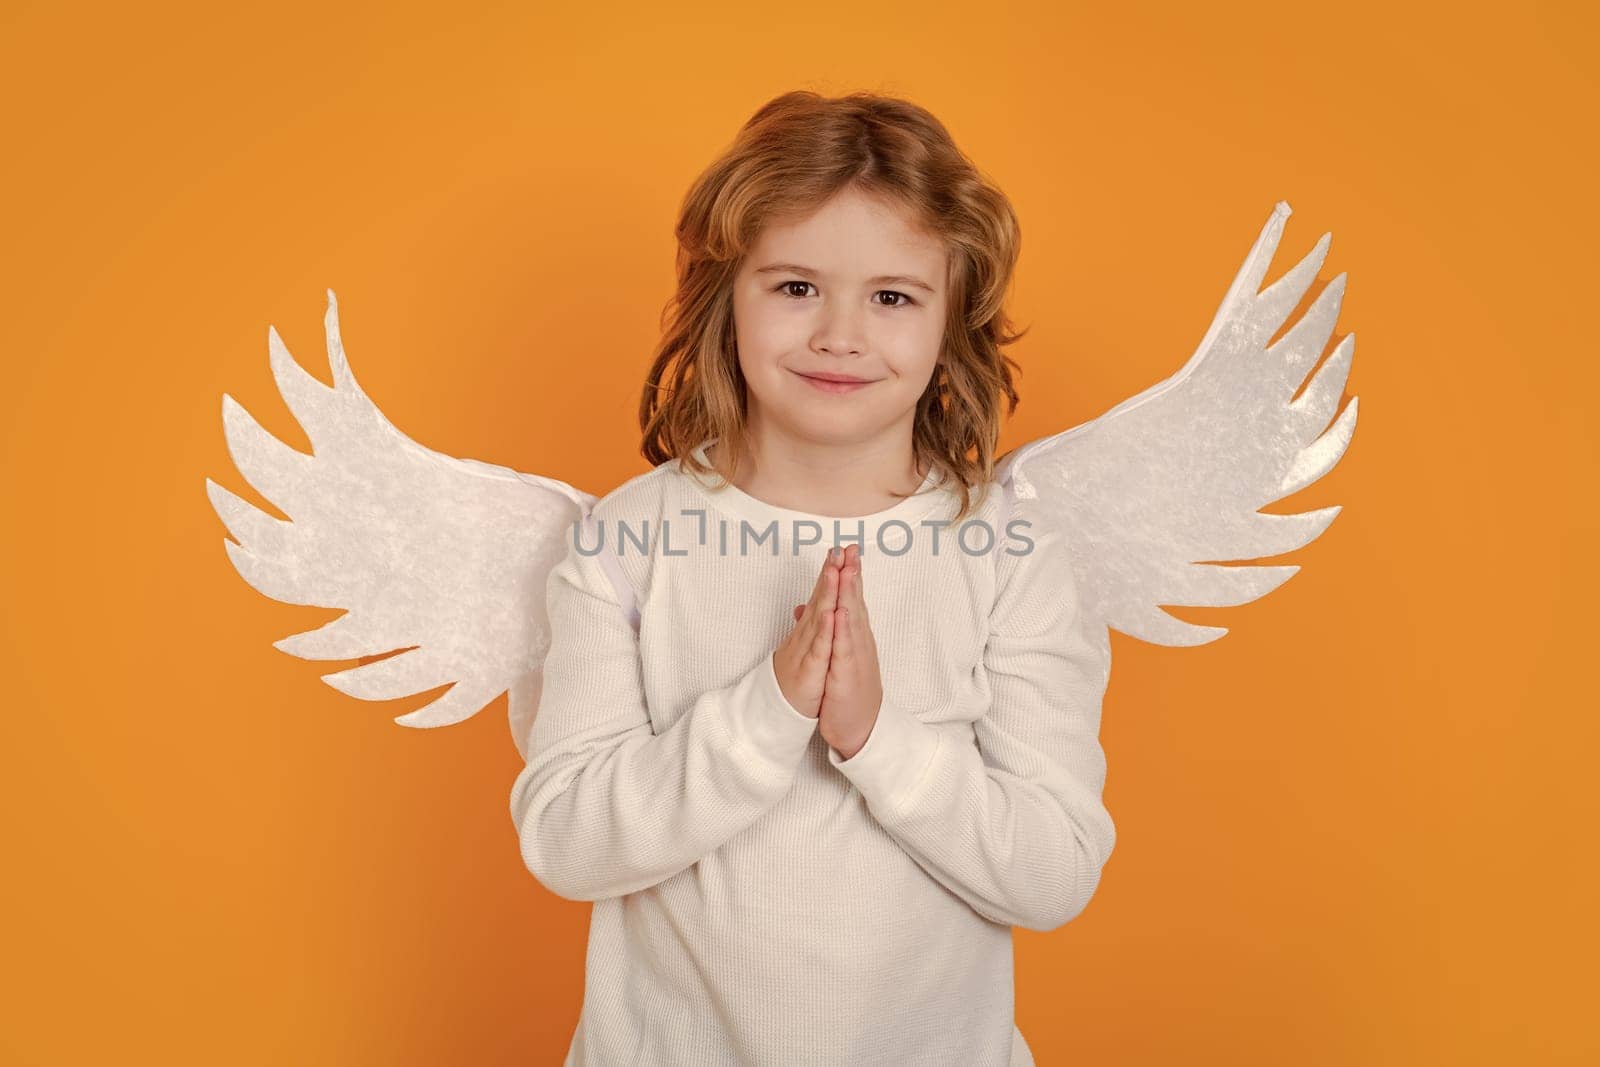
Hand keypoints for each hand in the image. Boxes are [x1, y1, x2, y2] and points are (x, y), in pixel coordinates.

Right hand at [772, 546, 841, 718]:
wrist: (782, 711)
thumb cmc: (798, 678)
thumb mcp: (805, 648)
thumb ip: (807, 625)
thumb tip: (804, 605)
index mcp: (812, 630)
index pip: (824, 596)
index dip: (833, 572)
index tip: (844, 550)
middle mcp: (808, 635)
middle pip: (821, 599)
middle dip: (831, 573)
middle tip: (840, 548)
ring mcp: (808, 651)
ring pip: (819, 618)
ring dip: (827, 593)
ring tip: (834, 570)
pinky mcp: (809, 670)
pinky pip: (819, 649)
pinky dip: (825, 631)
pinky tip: (831, 614)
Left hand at [796, 544, 882, 758]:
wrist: (859, 726)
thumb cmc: (848, 691)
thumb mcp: (838, 656)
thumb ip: (831, 631)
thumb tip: (816, 609)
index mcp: (853, 636)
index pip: (850, 599)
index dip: (847, 574)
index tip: (843, 550)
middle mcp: (858, 641)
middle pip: (855, 601)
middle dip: (851, 574)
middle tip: (849, 547)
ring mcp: (856, 655)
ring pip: (852, 618)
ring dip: (849, 593)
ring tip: (846, 568)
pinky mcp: (849, 672)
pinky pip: (846, 647)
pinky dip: (844, 628)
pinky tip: (841, 611)